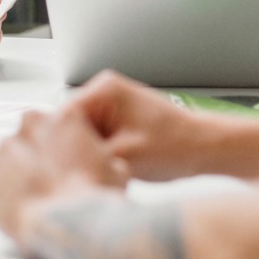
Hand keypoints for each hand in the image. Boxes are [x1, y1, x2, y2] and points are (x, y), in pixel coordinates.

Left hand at [0, 106, 128, 241]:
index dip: (59, 143)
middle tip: (46, 178)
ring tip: (31, 194)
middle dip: (35, 152)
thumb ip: (104, 159)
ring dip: (17, 169)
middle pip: (29, 134)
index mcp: (64, 118)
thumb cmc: (94, 196)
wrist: (68, 224)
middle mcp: (31, 125)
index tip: (62, 160)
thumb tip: (109, 166)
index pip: (55, 121)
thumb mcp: (116, 171)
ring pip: (9, 154)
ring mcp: (6, 146)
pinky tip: (16, 200)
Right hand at [70, 70, 204, 180]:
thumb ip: (85, 152)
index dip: (60, 145)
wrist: (204, 150)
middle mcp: (103, 91)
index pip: (61, 116)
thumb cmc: (175, 147)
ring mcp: (109, 104)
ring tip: (111, 166)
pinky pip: (93, 139)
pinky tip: (115, 165)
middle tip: (95, 169)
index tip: (67, 167)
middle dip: (78, 150)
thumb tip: (55, 158)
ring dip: (90, 154)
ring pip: (80, 136)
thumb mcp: (124, 154)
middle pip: (68, 126)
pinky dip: (100, 155)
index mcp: (104, 89)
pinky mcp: (114, 120)